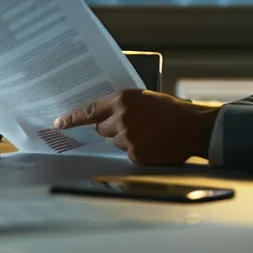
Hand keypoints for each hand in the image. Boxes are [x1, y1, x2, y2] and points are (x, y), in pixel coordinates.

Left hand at [53, 89, 218, 165]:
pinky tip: (153, 143)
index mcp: (122, 99)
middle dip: (112, 127)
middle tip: (132, 124)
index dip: (72, 118)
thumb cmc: (173, 110)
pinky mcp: (135, 154)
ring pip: (116, 141)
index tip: (59, 123)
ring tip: (149, 132)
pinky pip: (128, 153)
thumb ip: (124, 104)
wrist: (194, 128)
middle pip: (101, 128)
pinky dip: (137, 150)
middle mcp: (121, 118)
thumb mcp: (145, 98)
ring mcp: (127, 137)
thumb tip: (105, 113)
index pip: (89, 110)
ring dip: (126, 138)